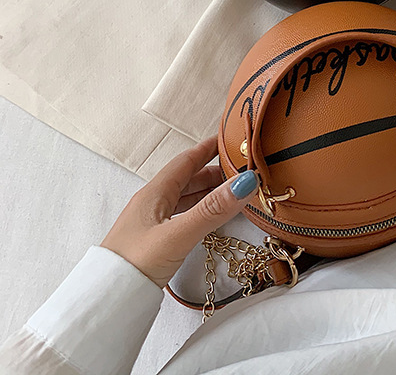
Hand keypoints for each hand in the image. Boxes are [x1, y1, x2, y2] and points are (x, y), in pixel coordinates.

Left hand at [101, 137, 258, 287]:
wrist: (104, 304)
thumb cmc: (133, 265)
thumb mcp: (178, 235)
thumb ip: (212, 209)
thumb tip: (244, 182)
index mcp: (154, 194)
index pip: (186, 161)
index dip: (208, 148)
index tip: (229, 138)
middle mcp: (152, 204)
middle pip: (187, 179)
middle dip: (214, 171)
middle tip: (240, 169)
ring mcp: (151, 223)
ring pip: (184, 198)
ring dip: (207, 191)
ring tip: (231, 191)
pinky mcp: (153, 242)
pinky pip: (182, 216)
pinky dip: (199, 211)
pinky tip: (208, 218)